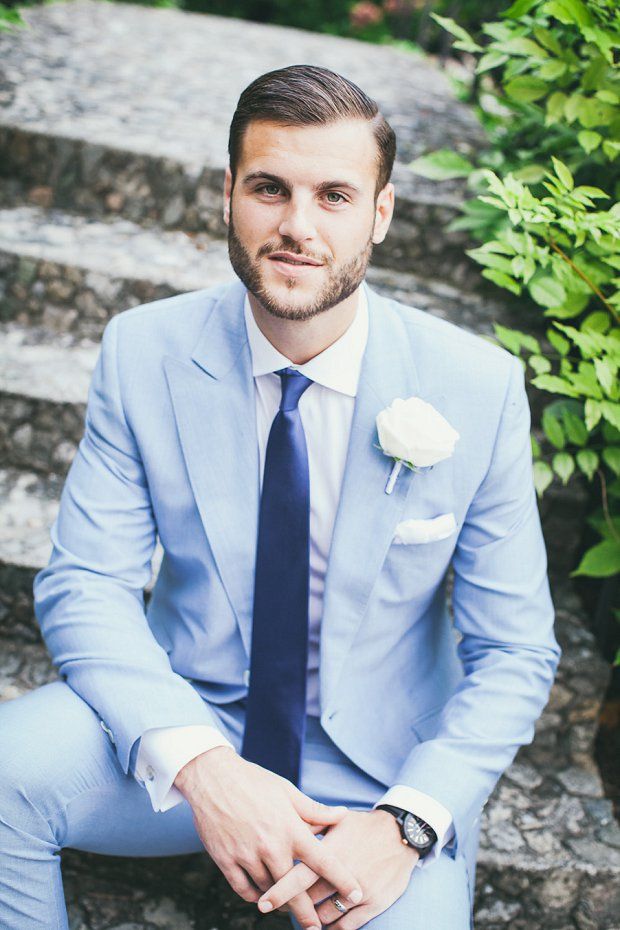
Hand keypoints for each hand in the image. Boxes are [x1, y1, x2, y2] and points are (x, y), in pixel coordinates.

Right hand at [174, 747, 363, 927]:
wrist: (213, 778)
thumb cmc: (253, 782)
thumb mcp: (287, 792)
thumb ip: (315, 810)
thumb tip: (342, 815)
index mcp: (290, 828)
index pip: (323, 861)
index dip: (342, 880)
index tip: (356, 895)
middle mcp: (271, 846)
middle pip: (295, 890)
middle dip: (307, 913)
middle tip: (316, 927)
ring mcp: (247, 856)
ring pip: (269, 892)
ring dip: (279, 901)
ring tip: (287, 905)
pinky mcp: (226, 861)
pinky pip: (244, 890)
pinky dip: (255, 896)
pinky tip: (262, 896)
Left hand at [256, 809, 419, 927]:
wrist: (402, 836)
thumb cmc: (364, 827)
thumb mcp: (338, 821)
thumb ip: (312, 825)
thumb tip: (287, 825)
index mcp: (332, 852)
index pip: (299, 876)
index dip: (279, 892)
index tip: (263, 902)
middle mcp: (344, 874)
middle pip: (309, 900)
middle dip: (295, 905)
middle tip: (284, 906)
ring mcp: (360, 891)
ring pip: (325, 915)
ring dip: (313, 917)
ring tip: (305, 912)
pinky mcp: (374, 904)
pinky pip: (346, 926)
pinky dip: (332, 927)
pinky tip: (324, 921)